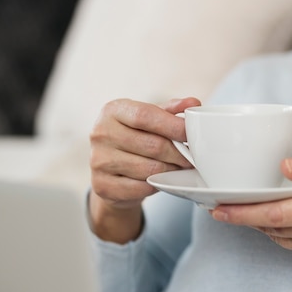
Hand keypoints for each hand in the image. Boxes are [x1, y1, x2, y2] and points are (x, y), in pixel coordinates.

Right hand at [89, 97, 199, 241]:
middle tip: (190, 158)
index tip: (190, 134)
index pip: (145, 116)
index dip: (172, 126)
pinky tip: (160, 180)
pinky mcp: (102, 186)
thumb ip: (170, 110)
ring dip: (170, 171)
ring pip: (149, 169)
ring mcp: (98, 160)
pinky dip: (156, 186)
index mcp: (113, 111)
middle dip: (178, 153)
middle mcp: (101, 133)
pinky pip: (141, 188)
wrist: (109, 171)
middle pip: (152, 145)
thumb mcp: (149, 119)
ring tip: (178, 168)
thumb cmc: (134, 139)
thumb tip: (192, 103)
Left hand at [210, 155, 291, 291]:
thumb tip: (284, 166)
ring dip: (268, 224)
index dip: (243, 212)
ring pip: (280, 238)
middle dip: (246, 217)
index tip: (219, 208)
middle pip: (272, 227)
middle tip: (225, 207)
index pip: (274, 213)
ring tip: (262, 207)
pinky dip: (287, 234)